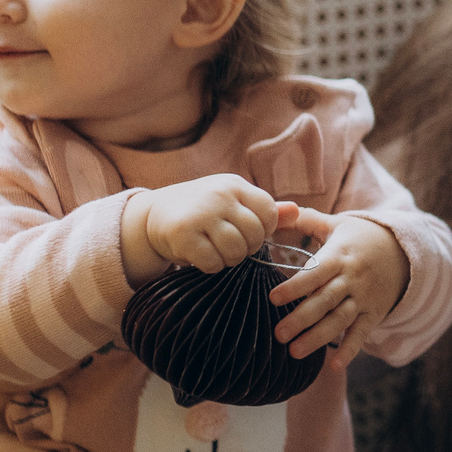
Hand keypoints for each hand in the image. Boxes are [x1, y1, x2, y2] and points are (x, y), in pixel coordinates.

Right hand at [123, 175, 291, 283]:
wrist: (153, 215)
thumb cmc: (202, 210)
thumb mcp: (232, 202)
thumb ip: (263, 209)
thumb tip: (297, 211)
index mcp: (235, 185)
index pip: (269, 211)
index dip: (264, 229)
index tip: (248, 233)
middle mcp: (219, 195)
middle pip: (255, 235)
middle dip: (247, 248)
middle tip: (231, 246)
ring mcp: (200, 213)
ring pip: (236, 251)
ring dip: (230, 260)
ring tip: (217, 252)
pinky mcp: (182, 234)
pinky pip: (213, 262)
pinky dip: (211, 266)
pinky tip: (201, 257)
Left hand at [272, 211, 409, 367]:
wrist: (403, 250)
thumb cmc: (360, 236)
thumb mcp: (337, 224)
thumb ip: (307, 219)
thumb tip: (277, 209)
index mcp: (339, 256)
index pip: (316, 272)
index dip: (296, 285)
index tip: (274, 298)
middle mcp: (352, 278)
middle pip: (325, 301)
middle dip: (302, 319)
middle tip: (279, 334)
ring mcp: (364, 297)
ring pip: (340, 320)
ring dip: (318, 337)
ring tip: (295, 352)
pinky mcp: (374, 312)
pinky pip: (362, 332)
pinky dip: (350, 350)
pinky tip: (335, 366)